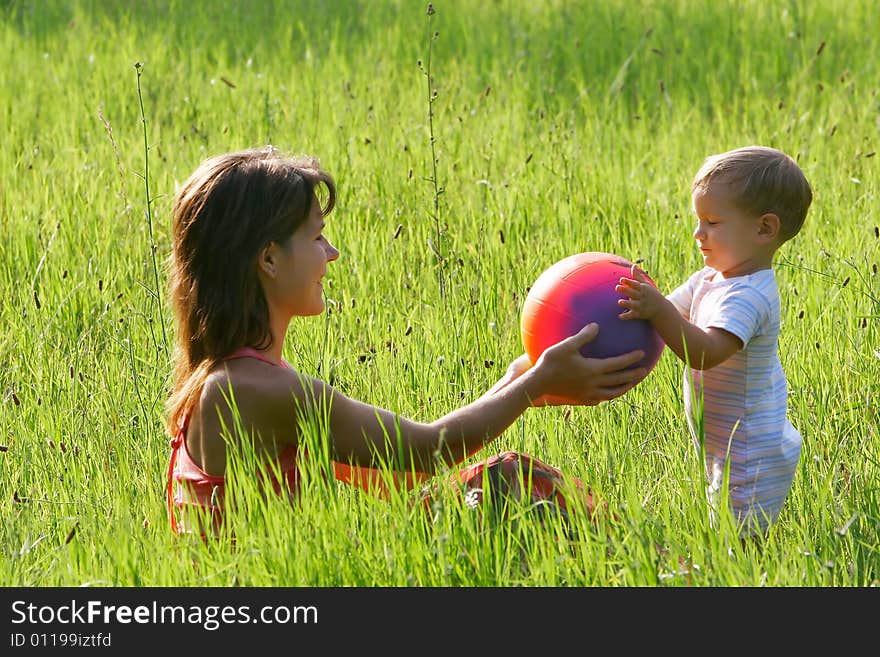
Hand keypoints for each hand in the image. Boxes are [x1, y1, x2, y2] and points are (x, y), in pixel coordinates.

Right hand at [529, 323, 646, 406]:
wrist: (539, 383)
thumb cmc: (550, 362)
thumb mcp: (566, 346)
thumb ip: (583, 336)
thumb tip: (597, 325)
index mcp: (593, 369)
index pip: (617, 364)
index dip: (631, 359)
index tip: (642, 353)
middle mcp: (594, 383)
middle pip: (619, 380)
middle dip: (633, 375)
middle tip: (644, 370)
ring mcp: (588, 393)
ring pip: (612, 393)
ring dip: (624, 388)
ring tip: (631, 383)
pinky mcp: (580, 399)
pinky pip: (598, 399)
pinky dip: (607, 395)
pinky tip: (607, 392)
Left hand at [616, 264, 664, 320]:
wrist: (661, 309)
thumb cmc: (651, 294)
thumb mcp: (646, 285)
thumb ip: (638, 276)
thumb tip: (633, 265)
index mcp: (643, 289)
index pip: (635, 284)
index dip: (629, 282)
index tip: (621, 279)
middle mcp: (642, 297)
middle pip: (633, 293)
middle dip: (626, 290)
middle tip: (616, 287)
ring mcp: (641, 306)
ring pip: (633, 305)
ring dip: (627, 303)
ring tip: (619, 302)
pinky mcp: (639, 314)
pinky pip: (632, 315)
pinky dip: (626, 316)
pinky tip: (619, 316)